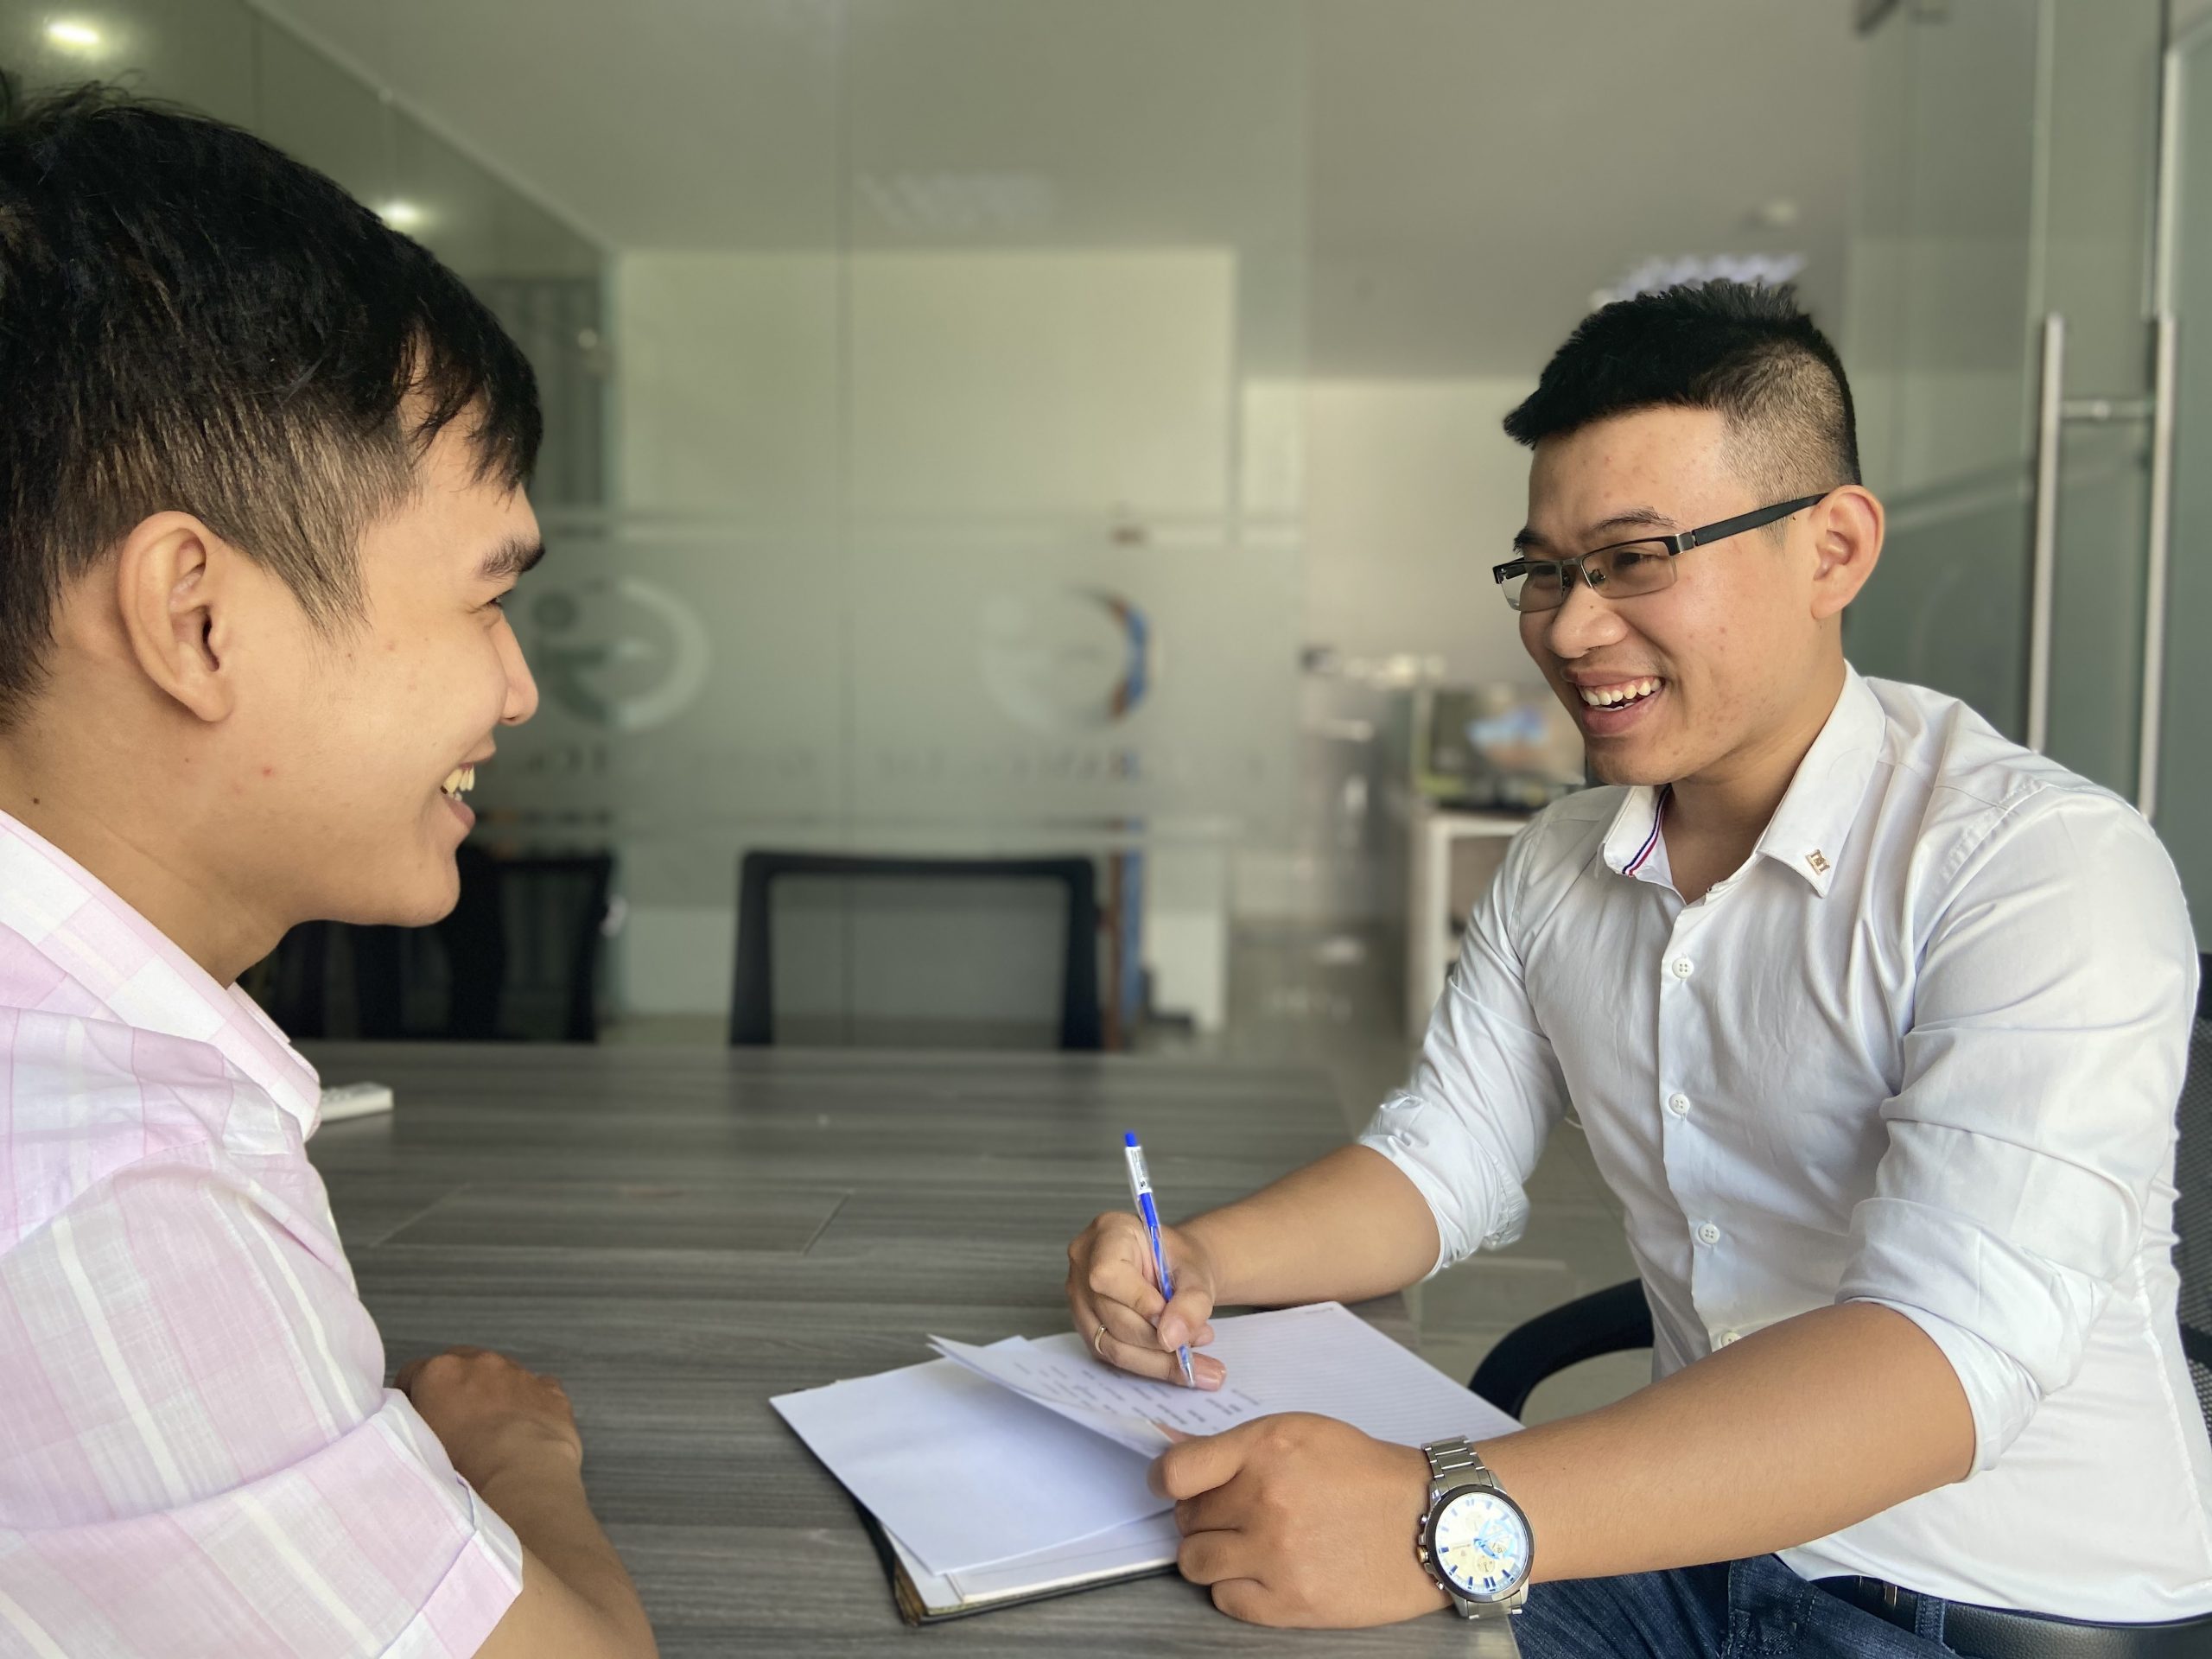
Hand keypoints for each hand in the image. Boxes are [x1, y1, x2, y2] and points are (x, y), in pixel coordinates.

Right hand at [395, 1345, 583, 1492]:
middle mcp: (481, 1362)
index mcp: (440, 1372)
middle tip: (453, 1423)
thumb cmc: (460, 1467)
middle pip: (459, 1366)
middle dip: (454, 1387)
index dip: (411, 1395)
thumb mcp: (416, 1445)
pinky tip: (524, 1430)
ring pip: (499, 1375)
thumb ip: (409, 1422)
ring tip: (492, 1431)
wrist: (520, 1477)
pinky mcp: (550, 1391)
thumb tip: (412, 1417)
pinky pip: (536, 1390)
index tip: (413, 1416)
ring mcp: (519, 1373)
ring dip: (492, 1393)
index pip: (413, 1373)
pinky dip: (528, 1404)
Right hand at [1066, 1210, 1225, 1386]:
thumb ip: (1191, 1301)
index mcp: (1108, 1232)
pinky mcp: (1087, 1326)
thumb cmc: (1180, 1261)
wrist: (1174, 1269)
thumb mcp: (1197, 1272)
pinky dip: (1151, 1364)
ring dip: (1159, 1360)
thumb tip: (1172, 1338)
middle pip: (1112, 1316)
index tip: (1170, 1316)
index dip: (1138, 1301)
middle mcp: (1083, 1263)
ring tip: (1198, 1358)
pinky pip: (1114, 1356)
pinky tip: (1181, 1363)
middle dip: (1159, 1338)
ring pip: (1112, 1345)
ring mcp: (1079, 1297)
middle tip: (1201, 1339)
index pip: (1108, 1273)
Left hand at [1154, 1413, 1448, 1627]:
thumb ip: (1239, 1446)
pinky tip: (1263, 1572)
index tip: (1172, 1486)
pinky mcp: (1290, 1602)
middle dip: (1204, 1516)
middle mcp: (1265, 1499)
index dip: (1166, 1481)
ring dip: (1212, 1554)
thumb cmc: (1365, 1473)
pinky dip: (1235, 1588)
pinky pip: (1224, 1600)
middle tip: (1235, 1514)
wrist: (1426, 1522)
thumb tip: (1178, 1456)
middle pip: (1187, 1518)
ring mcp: (1275, 1555)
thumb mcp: (1302, 1432)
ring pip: (1195, 1562)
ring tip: (1244, 1545)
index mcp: (1266, 1448)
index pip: (1176, 1471)